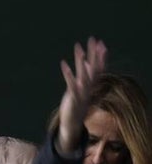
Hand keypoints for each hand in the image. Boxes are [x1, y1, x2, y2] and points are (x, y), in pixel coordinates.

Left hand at [56, 37, 106, 154]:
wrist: (73, 124)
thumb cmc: (76, 105)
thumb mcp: (80, 90)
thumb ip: (83, 78)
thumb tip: (85, 66)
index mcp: (91, 85)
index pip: (98, 67)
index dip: (100, 55)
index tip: (100, 42)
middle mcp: (89, 87)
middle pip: (93, 67)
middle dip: (93, 53)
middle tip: (93, 38)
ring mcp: (82, 92)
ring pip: (84, 73)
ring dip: (81, 60)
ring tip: (78, 47)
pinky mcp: (73, 97)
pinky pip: (71, 84)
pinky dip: (68, 74)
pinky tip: (64, 64)